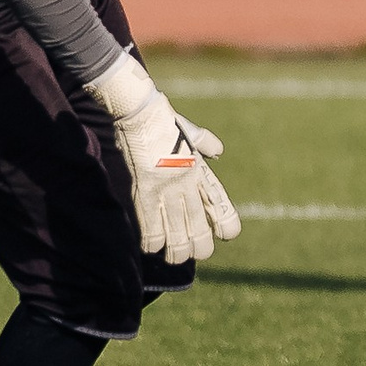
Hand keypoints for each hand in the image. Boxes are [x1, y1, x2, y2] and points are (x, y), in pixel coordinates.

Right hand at [85, 54, 241, 264]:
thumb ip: (204, 143)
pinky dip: (152, 244)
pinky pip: (151, 231)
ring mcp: (166, 192)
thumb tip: (218, 150)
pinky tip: (150, 246)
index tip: (222, 233)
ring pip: (178, 239)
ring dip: (176, 253)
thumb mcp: (189, 130)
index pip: (222, 210)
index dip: (225, 226)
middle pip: (200, 234)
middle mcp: (187, 186)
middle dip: (199, 248)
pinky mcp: (144, 194)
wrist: (139, 111)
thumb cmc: (162, 119)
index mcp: (200, 172)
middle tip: (192, 250)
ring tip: (172, 255)